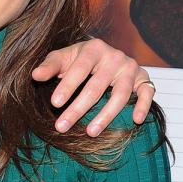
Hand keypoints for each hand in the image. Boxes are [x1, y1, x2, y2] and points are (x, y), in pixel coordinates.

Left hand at [31, 39, 154, 135]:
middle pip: (96, 86)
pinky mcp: (144, 78)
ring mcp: (131, 67)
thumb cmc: (79, 60)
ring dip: (106, 115)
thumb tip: (35, 75)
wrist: (104, 55)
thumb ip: (50, 66)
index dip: (68, 86)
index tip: (55, 104)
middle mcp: (115, 57)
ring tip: (90, 132)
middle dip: (78, 109)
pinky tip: (136, 120)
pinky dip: (144, 106)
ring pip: (120, 94)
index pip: (80, 69)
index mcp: (94, 48)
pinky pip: (148, 92)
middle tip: (62, 127)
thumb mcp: (63, 58)